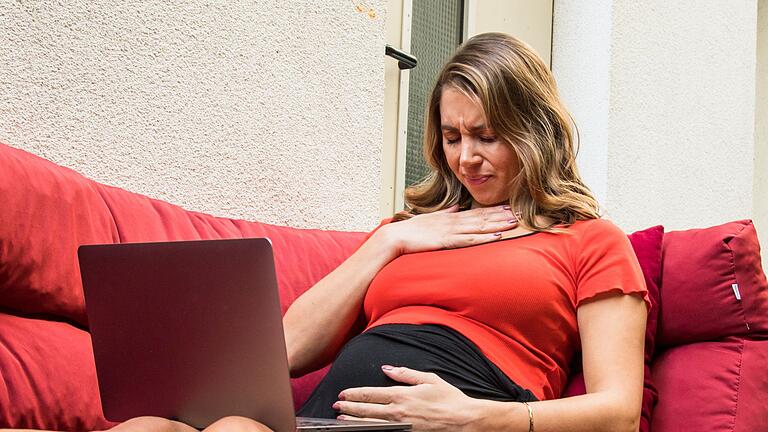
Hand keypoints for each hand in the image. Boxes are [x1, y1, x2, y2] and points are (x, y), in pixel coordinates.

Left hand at [333, 366, 485, 430]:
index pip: (370, 394)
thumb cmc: (449, 399)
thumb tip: (386, 369)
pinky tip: (361, 430)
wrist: (465, 421)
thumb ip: (405, 373)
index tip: (343, 393)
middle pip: (366, 410)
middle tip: (336, 406)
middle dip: (348, 408)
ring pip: (370, 425)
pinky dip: (369, 431)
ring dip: (353, 421)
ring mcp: (401, 427)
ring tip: (341, 419)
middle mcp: (398, 412)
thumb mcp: (429, 379)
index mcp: (402, 395)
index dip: (354, 394)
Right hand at [378, 205, 517, 254]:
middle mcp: (453, 221)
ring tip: (514, 222)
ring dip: (498, 224)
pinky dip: (485, 238)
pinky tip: (497, 237)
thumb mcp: (430, 218)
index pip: (476, 212)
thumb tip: (454, 208)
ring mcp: (451, 231)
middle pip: (483, 217)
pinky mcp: (447, 241)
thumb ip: (444, 213)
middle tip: (519, 211)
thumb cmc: (410, 231)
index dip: (494, 210)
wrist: (395, 237)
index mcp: (450, 217)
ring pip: (480, 227)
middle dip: (502, 215)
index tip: (508, 207)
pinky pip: (470, 240)